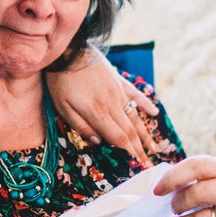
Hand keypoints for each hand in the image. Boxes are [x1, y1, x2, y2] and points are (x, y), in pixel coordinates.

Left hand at [46, 49, 157, 163]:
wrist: (68, 51)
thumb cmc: (61, 81)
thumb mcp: (63, 107)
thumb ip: (81, 126)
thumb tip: (99, 142)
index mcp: (98, 112)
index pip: (118, 137)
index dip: (129, 152)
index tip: (139, 164)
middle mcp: (113, 103)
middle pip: (130, 130)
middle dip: (140, 149)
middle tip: (149, 163)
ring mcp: (118, 91)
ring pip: (135, 115)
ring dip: (146, 133)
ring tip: (154, 147)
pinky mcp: (119, 80)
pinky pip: (136, 94)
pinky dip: (146, 104)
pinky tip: (154, 113)